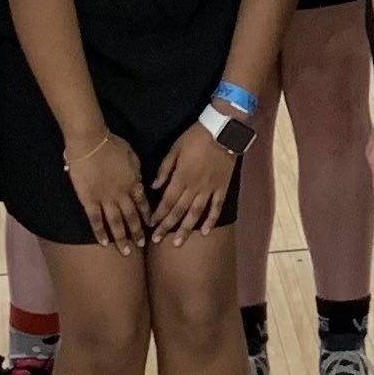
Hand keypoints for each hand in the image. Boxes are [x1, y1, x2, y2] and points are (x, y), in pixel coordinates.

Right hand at [66, 132, 149, 253]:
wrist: (90, 143)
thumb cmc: (112, 144)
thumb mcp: (132, 156)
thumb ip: (136, 172)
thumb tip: (138, 182)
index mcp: (133, 182)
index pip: (143, 203)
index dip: (147, 215)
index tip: (151, 225)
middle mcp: (122, 194)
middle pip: (131, 216)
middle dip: (137, 232)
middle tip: (141, 245)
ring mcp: (105, 199)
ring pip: (116, 223)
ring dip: (122, 238)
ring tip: (126, 251)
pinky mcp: (89, 200)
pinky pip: (95, 220)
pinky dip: (100, 232)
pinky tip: (104, 243)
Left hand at [148, 124, 236, 246]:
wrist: (222, 131)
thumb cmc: (195, 138)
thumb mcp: (174, 149)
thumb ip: (164, 169)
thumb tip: (153, 187)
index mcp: (181, 177)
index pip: (167, 201)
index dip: (158, 214)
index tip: (150, 226)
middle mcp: (194, 187)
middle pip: (179, 211)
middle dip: (167, 227)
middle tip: (157, 240)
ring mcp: (209, 189)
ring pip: (196, 213)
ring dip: (186, 229)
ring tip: (178, 243)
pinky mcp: (222, 188)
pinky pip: (216, 207)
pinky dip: (211, 220)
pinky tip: (205, 232)